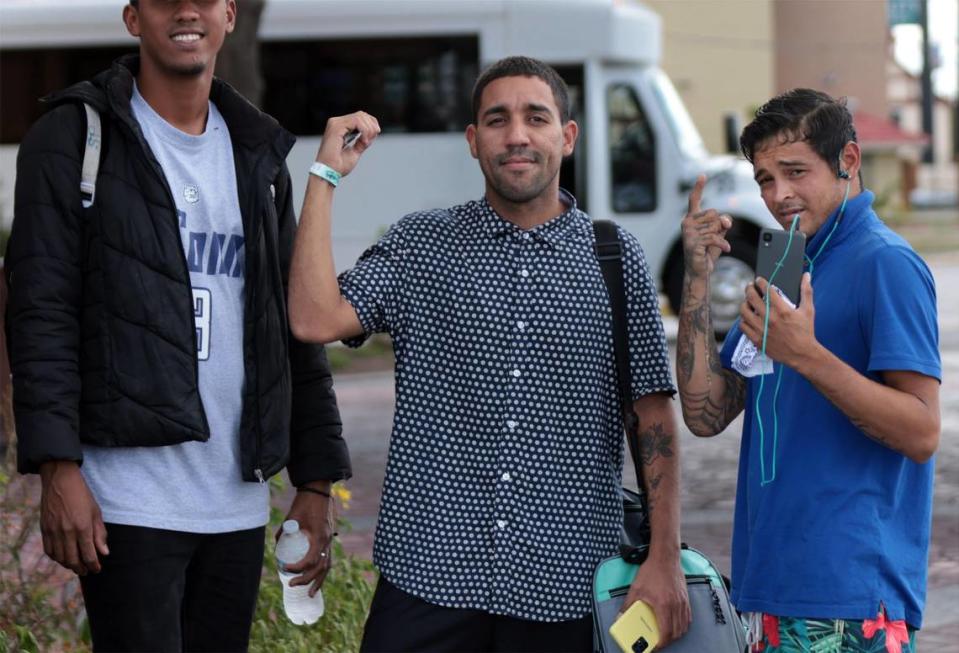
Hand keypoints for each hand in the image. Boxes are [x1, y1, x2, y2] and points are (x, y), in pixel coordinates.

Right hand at [38, 461, 108, 575]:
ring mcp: (54, 531)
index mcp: (83, 527)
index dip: (94, 565)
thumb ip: (100, 534)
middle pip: (73, 560)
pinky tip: (63, 558)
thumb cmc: (82, 496)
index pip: (89, 555)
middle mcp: (67, 532)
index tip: (97, 569)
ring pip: (60, 558)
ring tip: (76, 566)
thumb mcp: (96, 513)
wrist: (60, 481)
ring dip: (68, 565)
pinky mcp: (44, 529)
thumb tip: (104, 553)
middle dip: (81, 569)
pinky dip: (56, 558)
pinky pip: (49, 550)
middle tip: (87, 572)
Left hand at [277, 485, 335, 596]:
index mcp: (319, 536)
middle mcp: (327, 540)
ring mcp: (330, 540)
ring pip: (327, 566)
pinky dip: (323, 571)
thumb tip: (277, 546)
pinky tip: (317, 580)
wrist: (318, 490)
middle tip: (291, 584)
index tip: (284, 567)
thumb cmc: (304, 502)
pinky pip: (328, 559)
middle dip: (306, 579)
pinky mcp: (329, 538)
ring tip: (310, 594)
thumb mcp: (291, 518)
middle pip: (319, 568)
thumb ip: (283, 533)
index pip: (309, 561)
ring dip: (318, 581)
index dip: (296, 568)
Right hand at [313, 112, 380, 177]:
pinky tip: (363, 141)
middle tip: (370, 140)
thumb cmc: (338, 165)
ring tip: (366, 143)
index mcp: (339, 127)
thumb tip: (373, 133)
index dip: (371, 124)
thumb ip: (362, 141)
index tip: (374, 136)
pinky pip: (357, 121)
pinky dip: (364, 131)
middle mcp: (336, 123)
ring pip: (360, 117)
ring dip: (368, 130)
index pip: (359, 117)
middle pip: (361, 114)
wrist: (328, 173)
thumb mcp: (355, 151)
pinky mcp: (336, 127)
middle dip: (372, 126)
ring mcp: (335, 123)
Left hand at [622, 554, 690, 647]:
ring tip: (666, 634)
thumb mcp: (636, 589)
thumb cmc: (651, 572)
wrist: (665, 558)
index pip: (666, 632)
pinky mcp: (686, 598)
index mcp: (663, 605)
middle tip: (659, 641)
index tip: (655, 646)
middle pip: (676, 632)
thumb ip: (628, 605)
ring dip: (676, 634)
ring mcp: (682, 602)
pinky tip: (676, 624)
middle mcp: (676, 606)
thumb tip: (620, 616)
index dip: (661, 643)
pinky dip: (683, 625)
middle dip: (668, 641)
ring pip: (683, 626)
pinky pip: (688, 617)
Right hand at [681, 175, 731, 278]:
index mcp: (691, 218)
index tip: (703, 175)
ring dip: (720, 236)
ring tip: (714, 246)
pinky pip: (715, 237)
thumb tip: (725, 221)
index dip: (699, 187)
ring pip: (715, 225)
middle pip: (713, 213)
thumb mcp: (718, 233)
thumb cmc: (707, 251)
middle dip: (719, 225)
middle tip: (714, 238)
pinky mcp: (693, 242)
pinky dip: (723, 244)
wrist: (699, 270)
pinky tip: (726, 249)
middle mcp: (687, 222)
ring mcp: (688, 232)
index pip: (694, 199)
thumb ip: (723, 222)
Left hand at [740, 273, 817, 367]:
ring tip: (747, 302)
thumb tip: (806, 275)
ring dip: (744, 304)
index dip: (760, 282)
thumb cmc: (806, 331)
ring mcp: (761, 329)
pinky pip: (743, 326)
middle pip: (752, 298)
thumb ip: (806, 291)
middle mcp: (770, 319)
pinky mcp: (756, 339)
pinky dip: (744, 320)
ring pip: (744, 311)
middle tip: (750, 287)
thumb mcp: (808, 310)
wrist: (802, 354)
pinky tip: (748, 317)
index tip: (758, 280)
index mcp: (782, 310)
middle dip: (749, 289)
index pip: (766, 290)